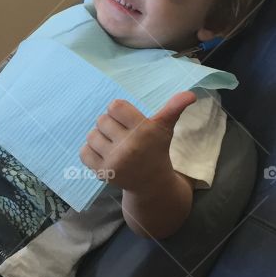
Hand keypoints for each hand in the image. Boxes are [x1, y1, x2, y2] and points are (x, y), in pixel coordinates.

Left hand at [79, 92, 195, 192]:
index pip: (115, 106)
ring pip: (91, 135)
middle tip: (122, 135)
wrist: (151, 183)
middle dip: (110, 125)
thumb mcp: (165, 128)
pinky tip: (105, 154)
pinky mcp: (103, 172)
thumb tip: (191, 94)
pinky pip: (84, 152)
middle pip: (102, 120)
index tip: (128, 121)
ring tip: (113, 144)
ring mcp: (114, 161)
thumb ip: (174, 108)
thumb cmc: (156, 149)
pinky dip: (91, 151)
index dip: (119, 111)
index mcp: (143, 131)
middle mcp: (128, 146)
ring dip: (100, 137)